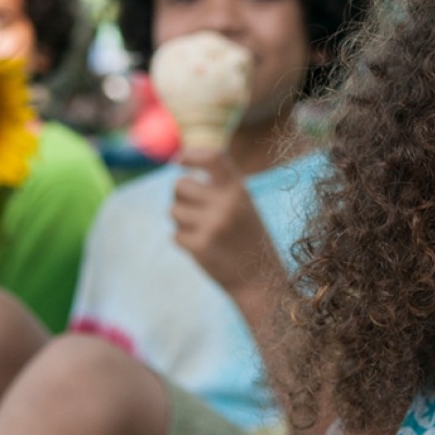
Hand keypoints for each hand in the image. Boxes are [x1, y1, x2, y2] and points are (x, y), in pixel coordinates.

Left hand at [170, 149, 281, 293]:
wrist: (260, 279)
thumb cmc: (248, 239)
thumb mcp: (243, 206)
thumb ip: (219, 188)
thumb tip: (181, 175)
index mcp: (238, 189)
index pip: (212, 158)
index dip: (192, 155)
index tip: (179, 160)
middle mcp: (226, 203)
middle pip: (181, 184)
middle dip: (180, 196)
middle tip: (191, 209)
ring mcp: (212, 224)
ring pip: (174, 211)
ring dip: (182, 222)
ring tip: (203, 232)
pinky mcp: (200, 246)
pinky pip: (176, 235)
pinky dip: (185, 242)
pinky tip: (204, 249)